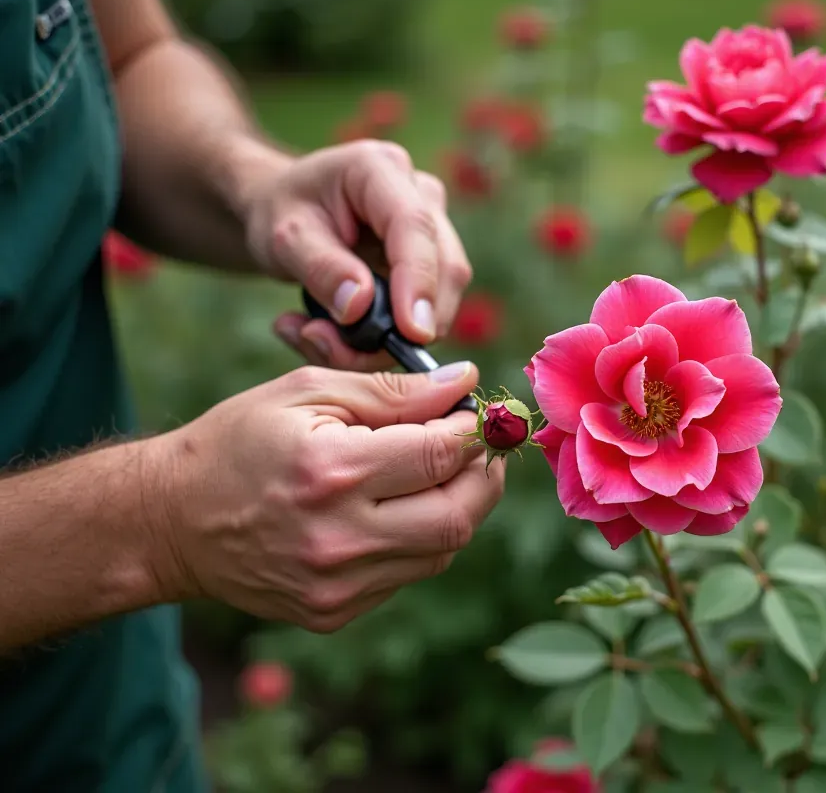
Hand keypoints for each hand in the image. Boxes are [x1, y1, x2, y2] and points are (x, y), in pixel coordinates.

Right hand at [150, 361, 503, 631]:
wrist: (172, 521)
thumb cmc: (239, 441)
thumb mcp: (307, 392)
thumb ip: (393, 391)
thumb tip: (465, 381)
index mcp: (332, 471)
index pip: (443, 453)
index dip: (475, 430)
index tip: (477, 414)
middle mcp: (340, 537)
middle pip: (459, 515)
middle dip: (485, 476)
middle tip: (479, 448)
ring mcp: (337, 585)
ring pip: (444, 550)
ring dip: (458, 508)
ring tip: (439, 475)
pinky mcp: (333, 612)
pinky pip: (409, 574)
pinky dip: (422, 539)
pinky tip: (400, 511)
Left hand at [243, 139, 472, 369]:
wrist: (289, 211)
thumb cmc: (283, 211)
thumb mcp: (283, 236)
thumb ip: (320, 267)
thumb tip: (359, 306)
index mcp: (381, 169)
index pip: (414, 227)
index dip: (419, 282)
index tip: (412, 333)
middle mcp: (421, 195)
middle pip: (445, 268)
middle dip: (403, 326)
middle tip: (330, 347)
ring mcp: (434, 230)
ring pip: (442, 299)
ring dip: (386, 339)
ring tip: (315, 337)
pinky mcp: (433, 264)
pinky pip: (426, 313)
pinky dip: (382, 339)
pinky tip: (333, 334)